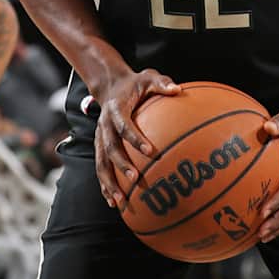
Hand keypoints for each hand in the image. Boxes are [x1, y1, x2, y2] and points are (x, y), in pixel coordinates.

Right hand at [92, 70, 181, 207]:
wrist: (111, 85)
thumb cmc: (135, 83)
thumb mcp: (148, 76)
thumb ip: (162, 83)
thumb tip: (178, 89)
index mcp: (115, 109)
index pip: (124, 125)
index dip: (134, 138)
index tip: (150, 151)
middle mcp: (104, 125)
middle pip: (110, 148)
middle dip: (121, 165)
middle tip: (135, 179)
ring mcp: (100, 137)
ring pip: (101, 162)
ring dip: (108, 182)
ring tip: (119, 200)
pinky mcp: (100, 146)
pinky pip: (101, 167)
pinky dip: (105, 185)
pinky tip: (114, 202)